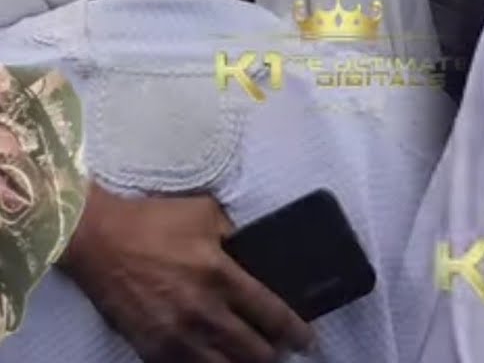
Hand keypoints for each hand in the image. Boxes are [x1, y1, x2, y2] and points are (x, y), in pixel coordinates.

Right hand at [58, 184, 312, 362]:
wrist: (96, 239)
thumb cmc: (153, 221)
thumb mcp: (207, 215)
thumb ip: (237, 236)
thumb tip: (257, 254)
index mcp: (220, 274)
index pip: (271, 313)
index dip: (295, 331)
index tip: (308, 340)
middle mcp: (202, 310)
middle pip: (252, 349)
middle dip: (273, 353)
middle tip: (284, 351)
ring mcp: (175, 333)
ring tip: (255, 362)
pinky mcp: (150, 346)